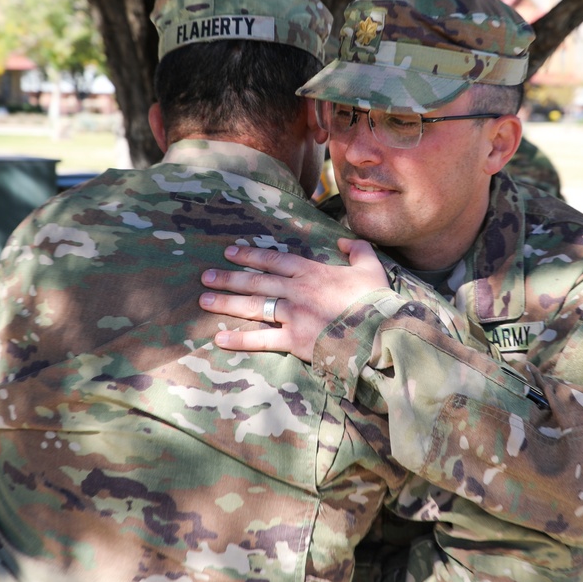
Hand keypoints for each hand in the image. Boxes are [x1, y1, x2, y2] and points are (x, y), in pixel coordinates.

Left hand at [199, 238, 388, 361]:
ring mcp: (293, 315)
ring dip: (227, 302)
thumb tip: (345, 241)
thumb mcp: (371, 267)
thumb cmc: (376, 300)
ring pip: (253, 306)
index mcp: (312, 272)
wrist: (379, 331)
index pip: (274, 260)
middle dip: (228, 278)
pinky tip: (219, 338)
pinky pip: (262, 339)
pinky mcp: (294, 340)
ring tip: (203, 301)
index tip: (229, 252)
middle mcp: (297, 290)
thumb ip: (357, 250)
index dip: (250, 255)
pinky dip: (240, 339)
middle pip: (256, 281)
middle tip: (205, 276)